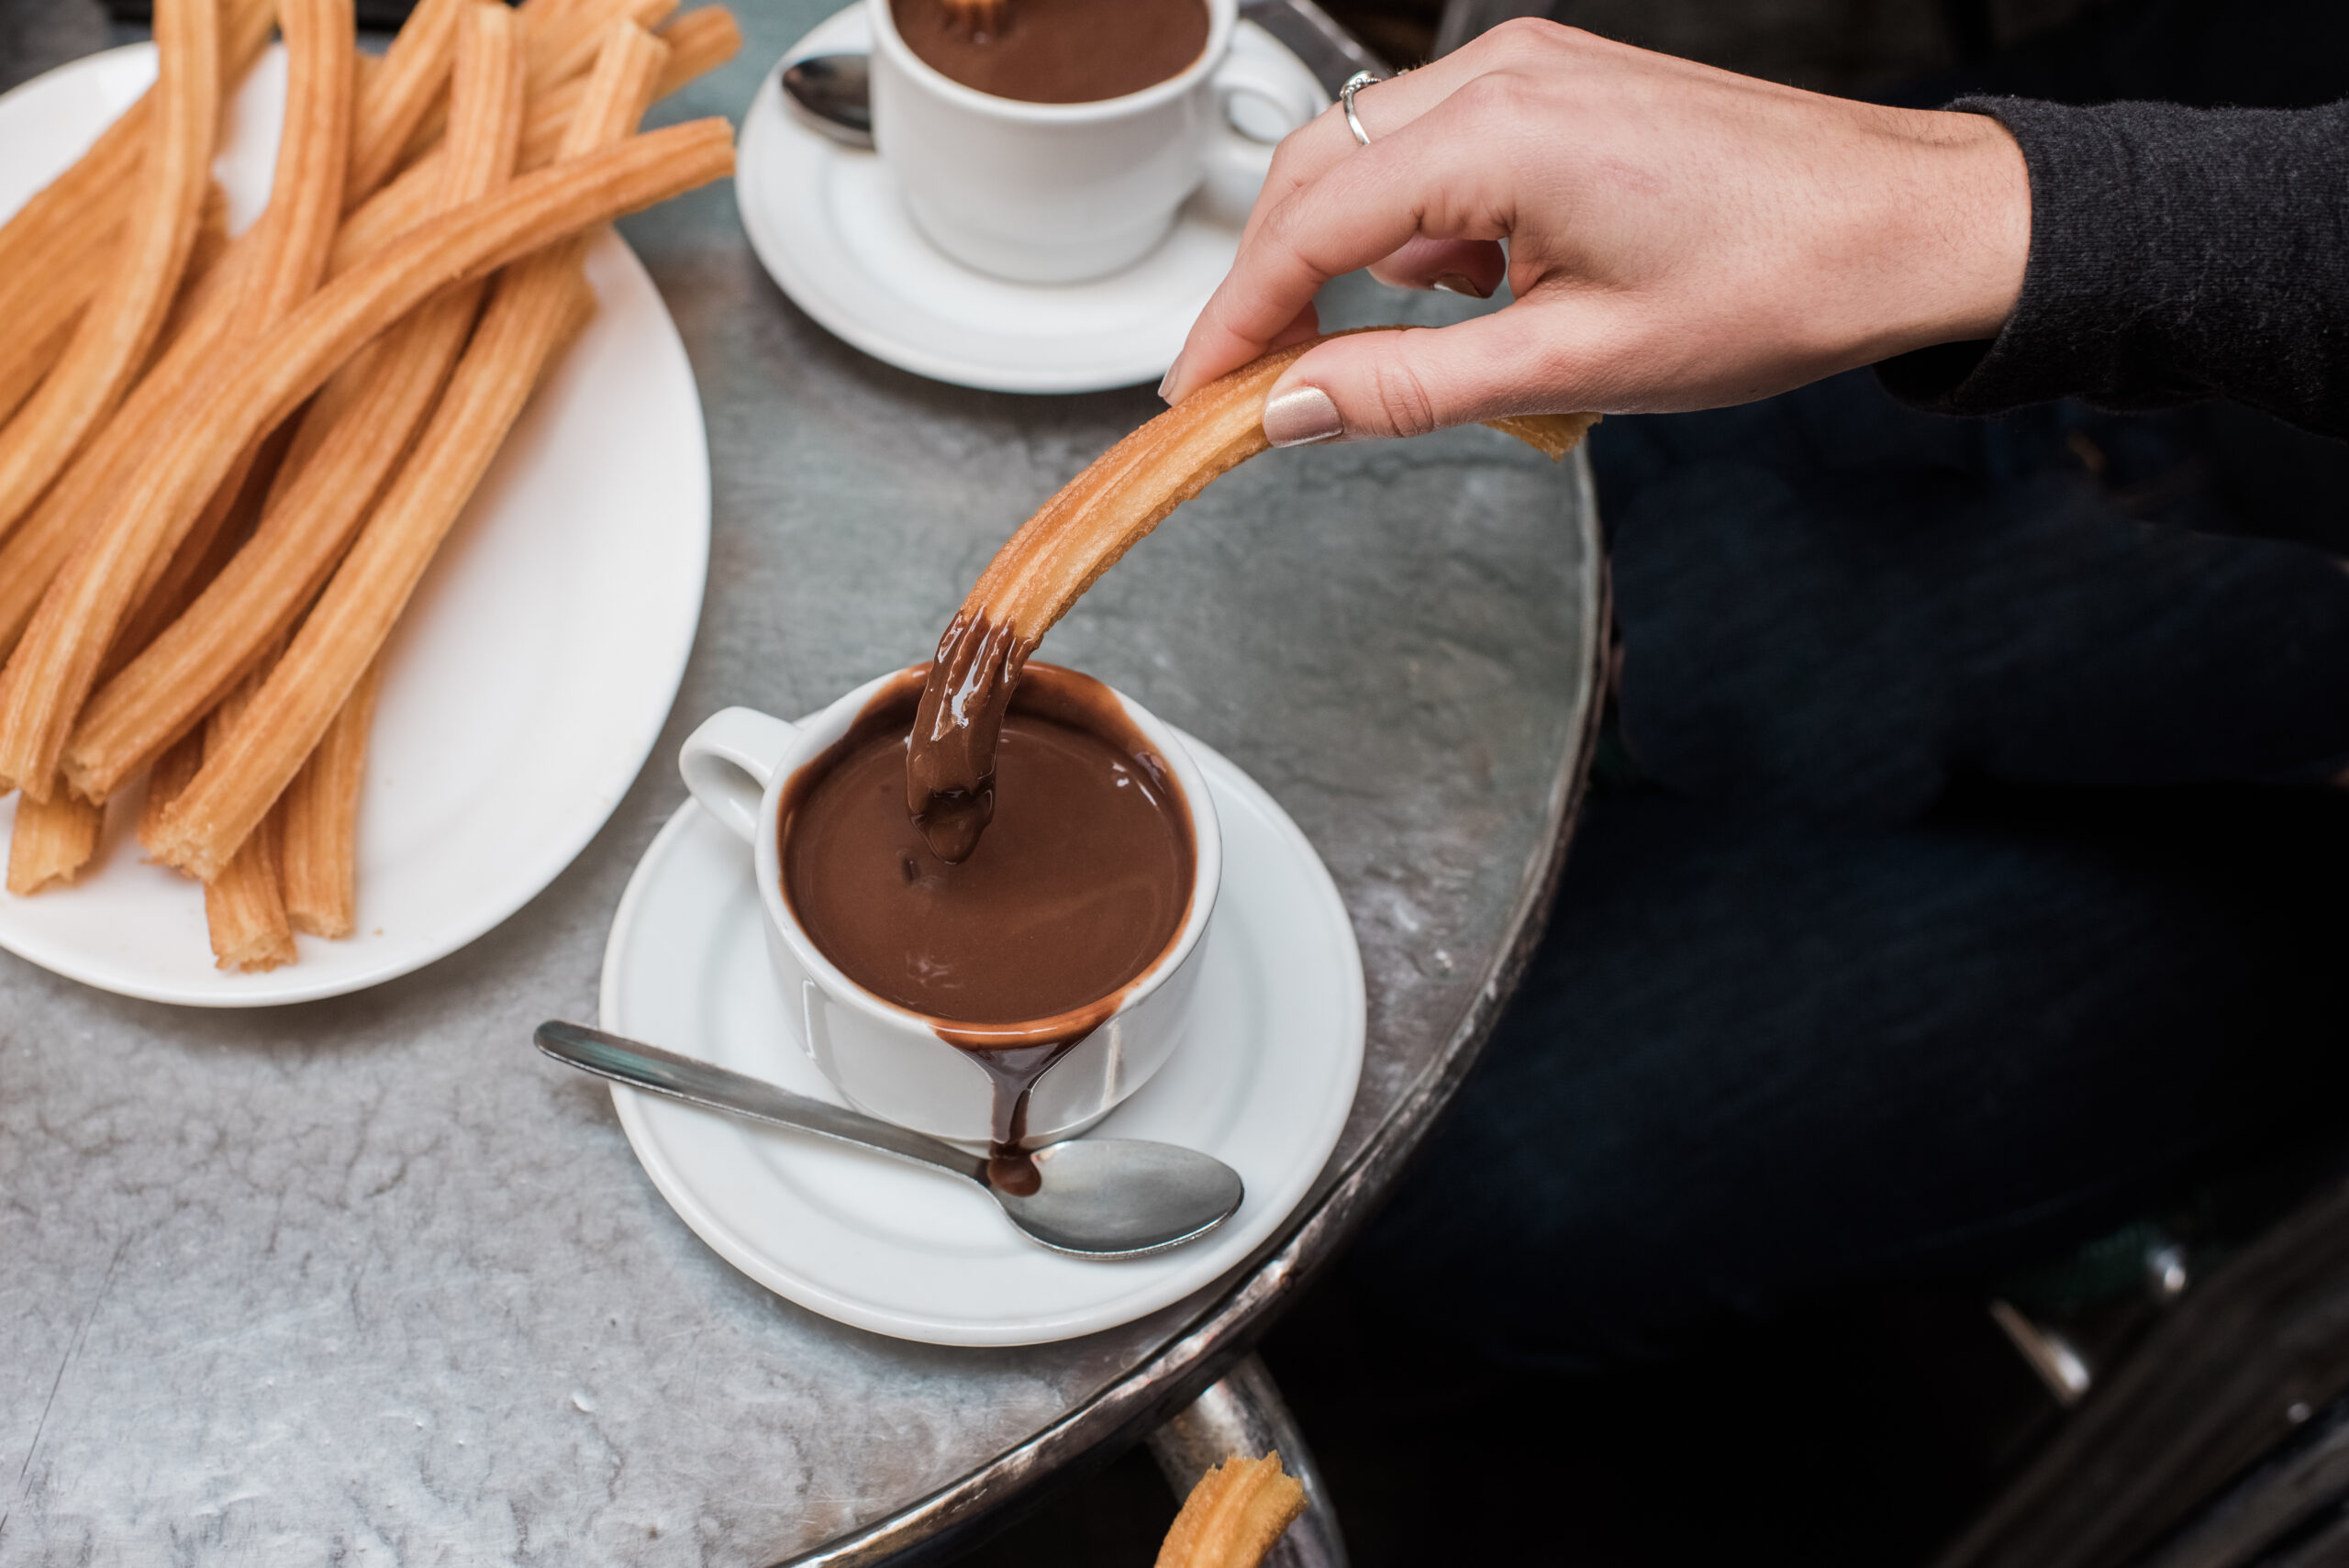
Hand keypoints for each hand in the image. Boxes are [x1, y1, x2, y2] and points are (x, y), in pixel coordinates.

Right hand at [1160, 20, 2030, 443]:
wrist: (1905, 227)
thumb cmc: (1778, 279)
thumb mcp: (1573, 365)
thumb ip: (1408, 388)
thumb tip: (1291, 410)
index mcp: (1501, 132)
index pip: (1305, 223)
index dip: (1233, 317)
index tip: (1196, 392)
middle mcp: (1504, 73)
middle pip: (1316, 178)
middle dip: (1276, 287)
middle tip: (1257, 388)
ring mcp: (1533, 68)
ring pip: (1374, 165)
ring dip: (1361, 263)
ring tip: (1425, 354)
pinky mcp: (1559, 87)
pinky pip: (1442, 155)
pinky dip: (1430, 234)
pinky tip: (1488, 298)